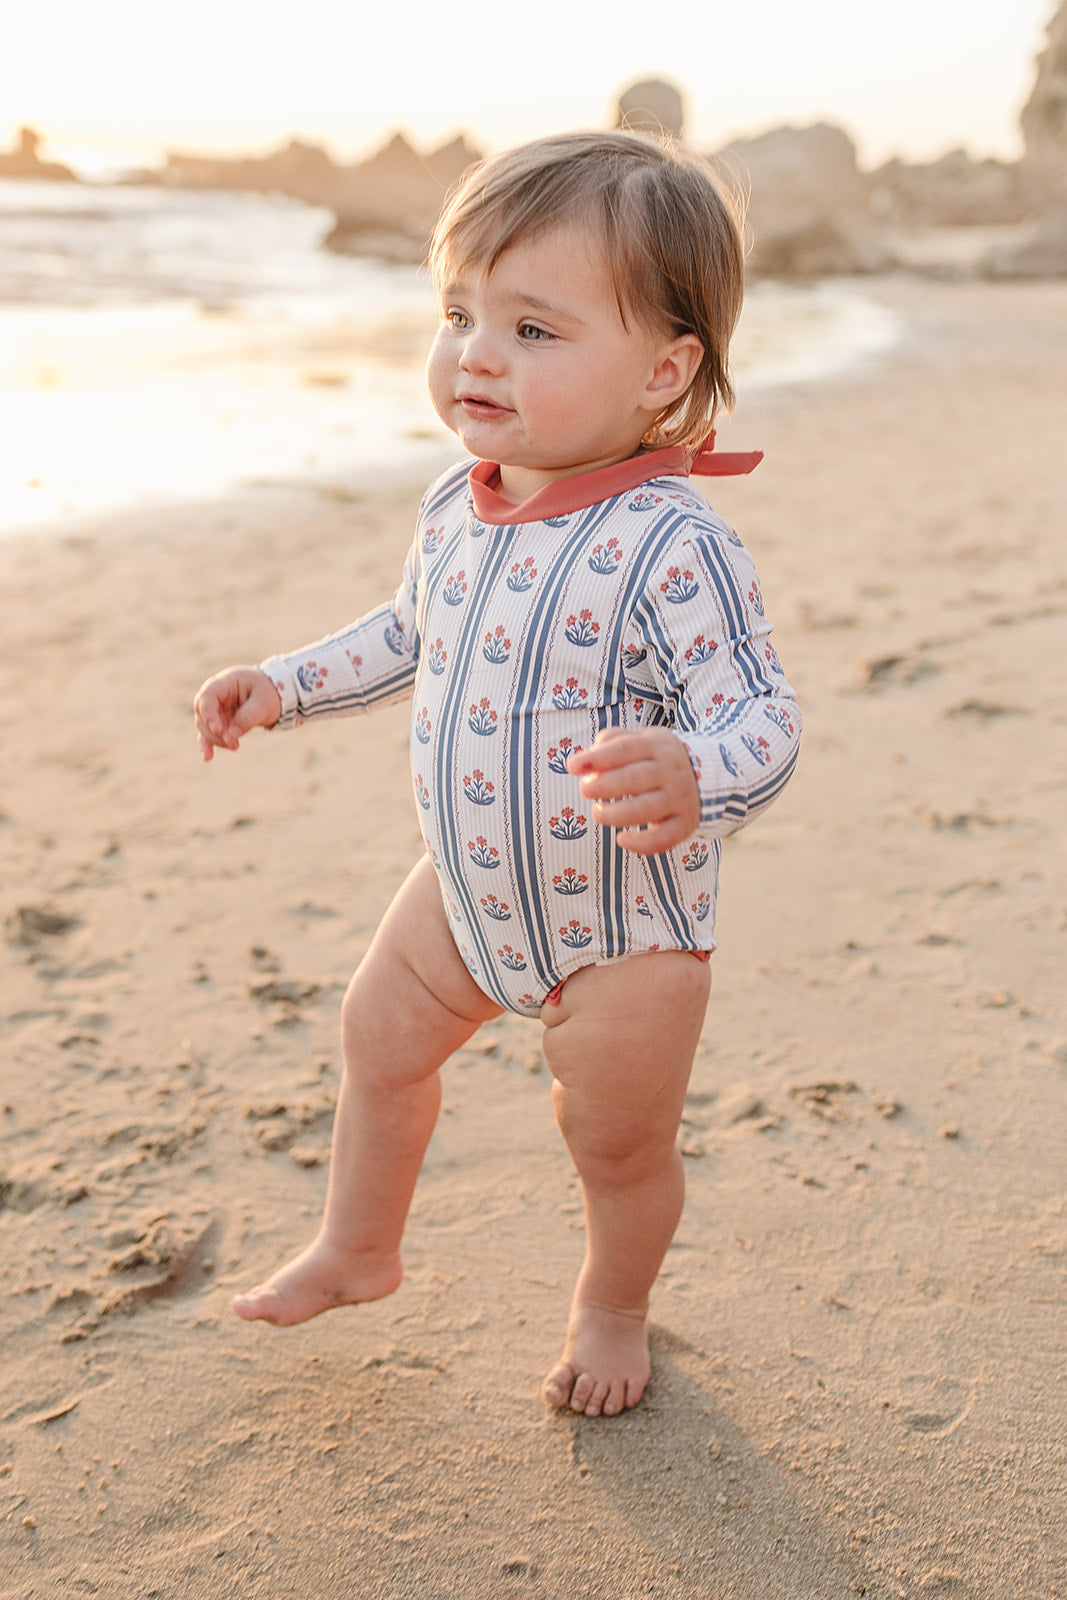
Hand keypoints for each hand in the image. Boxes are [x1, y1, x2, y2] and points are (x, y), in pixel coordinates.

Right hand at [193, 667, 281, 761]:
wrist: (271, 694)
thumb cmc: (267, 693)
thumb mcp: (264, 702)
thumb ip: (249, 716)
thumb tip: (232, 734)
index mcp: (225, 682)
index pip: (207, 695)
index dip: (208, 713)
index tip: (218, 730)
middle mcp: (215, 695)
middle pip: (202, 713)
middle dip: (214, 731)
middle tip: (232, 743)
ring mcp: (215, 708)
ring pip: (205, 726)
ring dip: (216, 740)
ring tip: (235, 746)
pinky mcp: (218, 721)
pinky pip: (208, 733)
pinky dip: (208, 745)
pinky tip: (207, 758)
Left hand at [567, 727, 700, 854]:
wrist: (708, 773)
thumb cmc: (657, 758)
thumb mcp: (642, 739)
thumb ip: (614, 741)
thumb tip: (589, 758)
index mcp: (658, 746)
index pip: (625, 749)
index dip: (597, 758)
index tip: (572, 766)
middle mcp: (672, 771)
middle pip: (635, 778)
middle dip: (603, 786)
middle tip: (585, 790)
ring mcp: (681, 798)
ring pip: (646, 809)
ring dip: (615, 814)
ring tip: (597, 812)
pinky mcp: (685, 823)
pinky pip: (664, 838)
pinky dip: (641, 844)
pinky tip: (621, 840)